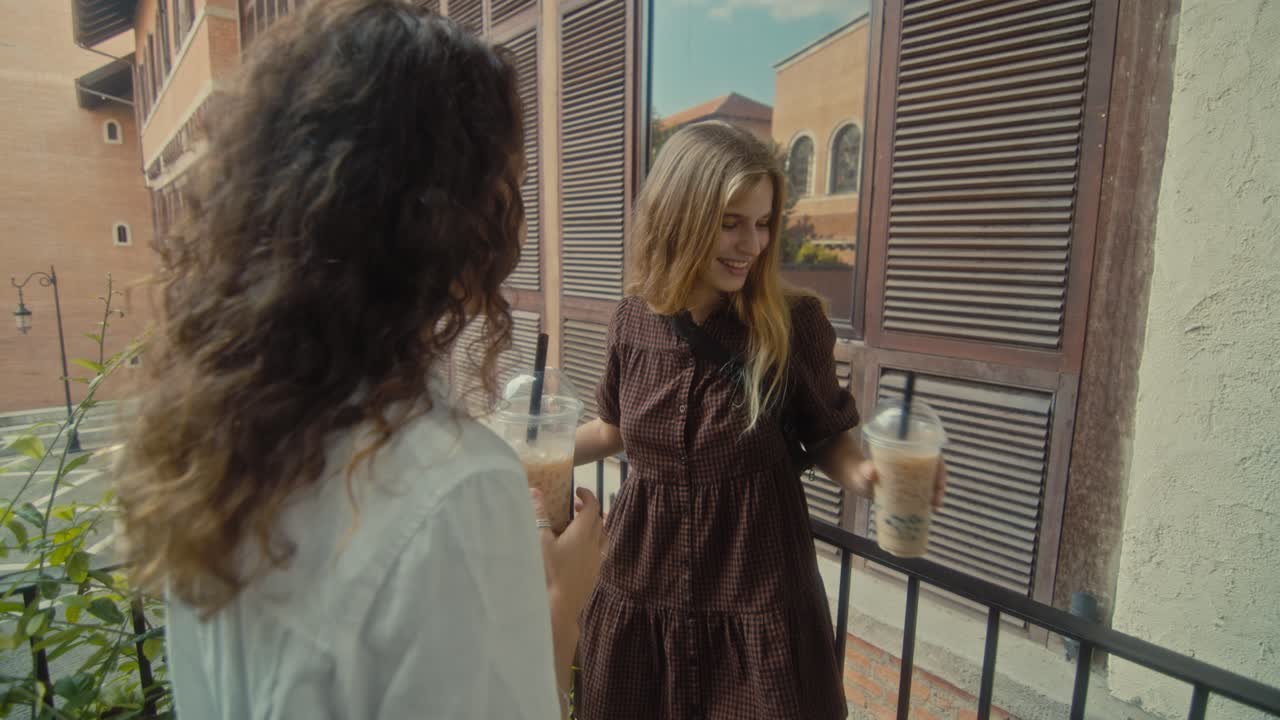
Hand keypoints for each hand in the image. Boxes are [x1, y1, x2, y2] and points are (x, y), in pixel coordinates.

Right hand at [531, 487, 606, 620]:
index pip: (593, 507)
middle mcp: (595, 544)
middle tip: (575, 507)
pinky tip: (582, 551)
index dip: (588, 495)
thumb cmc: (549, 570)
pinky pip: (601, 552)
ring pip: (603, 537)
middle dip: (589, 510)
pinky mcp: (595, 574)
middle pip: (599, 520)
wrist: (560, 604)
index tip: (578, 490)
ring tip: (581, 527)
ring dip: (595, 527)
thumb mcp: (540, 540)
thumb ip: (539, 514)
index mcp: (583, 532)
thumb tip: (535, 490)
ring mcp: (597, 560)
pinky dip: (595, 543)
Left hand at [852, 458, 947, 508]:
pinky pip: (924, 492)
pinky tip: (931, 510)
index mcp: (906, 451)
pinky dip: (929, 500)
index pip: (931, 454)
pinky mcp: (909, 487)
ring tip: (935, 507)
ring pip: (931, 481)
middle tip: (936, 501)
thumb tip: (871, 472)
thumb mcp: (863, 470)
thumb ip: (866, 470)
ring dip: (937, 493)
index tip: (938, 483)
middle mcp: (912, 461)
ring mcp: (911, 475)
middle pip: (934, 469)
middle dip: (939, 485)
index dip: (939, 468)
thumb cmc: (861, 471)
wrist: (856, 479)